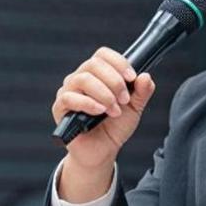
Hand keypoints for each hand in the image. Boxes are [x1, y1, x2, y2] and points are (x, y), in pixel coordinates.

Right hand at [52, 47, 155, 201]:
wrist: (103, 151)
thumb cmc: (115, 126)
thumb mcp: (134, 108)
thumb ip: (142, 92)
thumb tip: (145, 76)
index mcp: (98, 74)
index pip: (103, 55)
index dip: (119, 63)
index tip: (132, 78)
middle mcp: (80, 78)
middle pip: (93, 64)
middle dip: (114, 81)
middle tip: (125, 100)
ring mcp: (68, 91)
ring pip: (82, 78)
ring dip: (104, 93)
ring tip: (114, 110)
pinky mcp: (60, 108)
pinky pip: (69, 97)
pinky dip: (88, 103)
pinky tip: (100, 111)